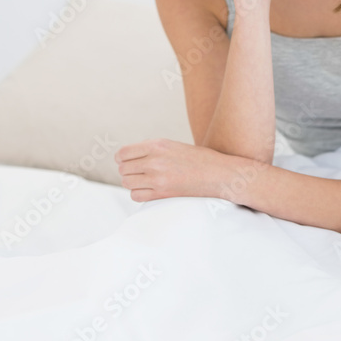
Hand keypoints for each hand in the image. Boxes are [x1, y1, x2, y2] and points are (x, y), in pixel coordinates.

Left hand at [114, 138, 242, 202]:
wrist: (219, 174)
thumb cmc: (198, 159)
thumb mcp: (173, 145)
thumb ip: (151, 149)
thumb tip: (128, 157)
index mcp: (157, 145)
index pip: (123, 153)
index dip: (121, 159)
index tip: (126, 162)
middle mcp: (154, 160)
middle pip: (123, 169)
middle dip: (128, 171)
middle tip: (138, 173)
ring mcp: (158, 178)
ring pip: (127, 183)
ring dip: (132, 183)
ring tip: (144, 181)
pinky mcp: (163, 193)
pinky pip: (136, 196)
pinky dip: (139, 194)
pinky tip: (149, 190)